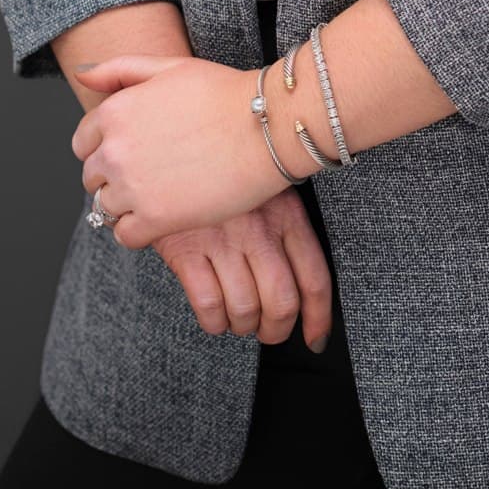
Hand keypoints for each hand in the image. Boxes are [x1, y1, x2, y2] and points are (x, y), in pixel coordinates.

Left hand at [71, 52, 290, 246]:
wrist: (266, 126)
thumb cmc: (224, 93)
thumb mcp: (169, 67)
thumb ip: (120, 69)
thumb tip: (82, 75)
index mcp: (114, 112)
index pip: (83, 144)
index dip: (107, 148)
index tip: (133, 152)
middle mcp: (114, 150)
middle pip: (92, 177)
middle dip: (114, 176)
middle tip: (151, 173)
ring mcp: (132, 186)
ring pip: (105, 207)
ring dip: (127, 204)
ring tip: (161, 193)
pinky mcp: (156, 218)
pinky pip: (124, 235)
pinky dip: (138, 230)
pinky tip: (163, 216)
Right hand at [151, 194, 334, 349]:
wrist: (170, 150)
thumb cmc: (227, 176)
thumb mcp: (268, 189)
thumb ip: (287, 230)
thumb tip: (303, 291)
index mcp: (286, 214)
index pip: (314, 278)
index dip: (319, 318)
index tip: (315, 339)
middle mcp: (258, 229)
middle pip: (282, 303)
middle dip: (277, 330)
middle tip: (269, 331)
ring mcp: (221, 240)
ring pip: (245, 309)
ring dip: (243, 326)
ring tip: (239, 319)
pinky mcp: (185, 250)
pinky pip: (208, 306)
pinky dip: (215, 322)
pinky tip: (215, 315)